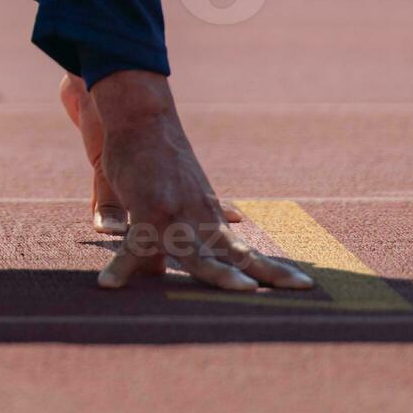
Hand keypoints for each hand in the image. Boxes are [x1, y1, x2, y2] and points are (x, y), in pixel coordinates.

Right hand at [86, 71, 312, 291]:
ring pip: (200, 254)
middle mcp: (199, 219)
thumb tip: (233, 218)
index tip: (302, 285)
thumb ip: (202, 213)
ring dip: (222, 275)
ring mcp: (175, 215)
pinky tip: (109, 284)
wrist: (144, 119)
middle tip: (303, 288)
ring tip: (246, 292)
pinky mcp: (148, 208)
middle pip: (238, 253)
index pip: (245, 250)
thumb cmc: (158, 154)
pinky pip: (135, 245)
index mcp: (209, 218)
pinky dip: (121, 266)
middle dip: (270, 273)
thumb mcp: (186, 190)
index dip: (273, 269)